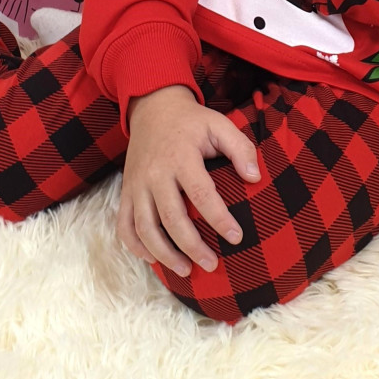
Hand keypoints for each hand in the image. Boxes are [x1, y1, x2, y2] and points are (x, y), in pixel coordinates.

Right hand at [117, 84, 260, 277]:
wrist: (152, 107)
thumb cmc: (192, 121)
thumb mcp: (219, 124)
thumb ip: (240, 149)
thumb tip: (255, 178)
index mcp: (181, 156)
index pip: (201, 193)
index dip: (219, 219)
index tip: (236, 237)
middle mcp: (155, 172)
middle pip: (172, 218)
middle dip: (192, 246)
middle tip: (213, 264)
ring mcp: (136, 183)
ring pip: (145, 228)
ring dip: (165, 254)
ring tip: (186, 271)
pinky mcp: (126, 190)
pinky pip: (124, 225)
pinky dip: (135, 246)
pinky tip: (154, 259)